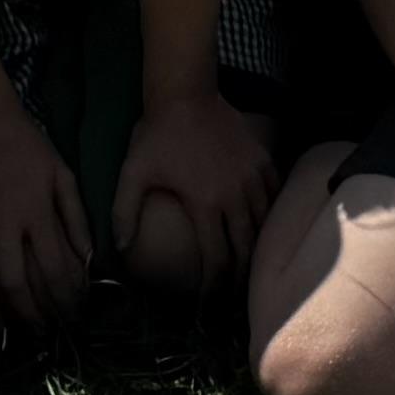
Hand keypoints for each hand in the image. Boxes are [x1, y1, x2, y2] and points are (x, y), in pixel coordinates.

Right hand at [0, 106, 92, 319]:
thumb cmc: (28, 146)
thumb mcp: (63, 176)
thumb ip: (75, 219)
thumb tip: (88, 258)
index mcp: (35, 215)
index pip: (53, 271)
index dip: (63, 300)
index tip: (70, 315)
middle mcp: (3, 222)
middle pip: (13, 283)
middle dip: (28, 314)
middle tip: (39, 330)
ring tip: (2, 325)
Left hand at [113, 79, 276, 296]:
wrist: (185, 91)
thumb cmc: (157, 134)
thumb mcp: (133, 173)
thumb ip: (124, 213)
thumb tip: (120, 251)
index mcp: (205, 203)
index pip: (216, 257)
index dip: (213, 286)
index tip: (208, 303)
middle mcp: (235, 196)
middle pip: (246, 249)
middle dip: (240, 277)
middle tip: (234, 296)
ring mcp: (253, 178)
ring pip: (265, 226)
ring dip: (259, 250)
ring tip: (252, 268)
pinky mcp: (263, 162)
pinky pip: (274, 197)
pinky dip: (271, 217)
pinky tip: (265, 228)